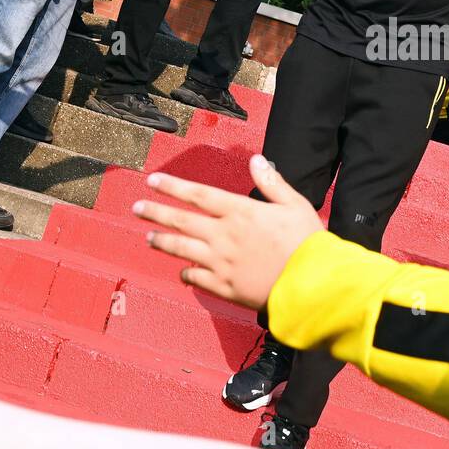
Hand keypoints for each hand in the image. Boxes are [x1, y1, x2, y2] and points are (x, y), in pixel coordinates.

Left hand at [134, 154, 324, 309]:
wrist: (311, 285)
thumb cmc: (307, 243)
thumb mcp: (295, 204)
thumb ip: (272, 183)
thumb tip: (257, 160)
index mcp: (240, 212)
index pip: (198, 194)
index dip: (173, 187)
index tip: (153, 181)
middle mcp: (224, 235)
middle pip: (181, 220)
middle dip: (155, 212)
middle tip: (136, 208)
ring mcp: (221, 263)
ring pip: (182, 249)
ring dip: (162, 241)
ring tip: (149, 237)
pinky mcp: (224, 287)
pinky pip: (196, 279)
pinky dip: (186, 275)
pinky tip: (181, 272)